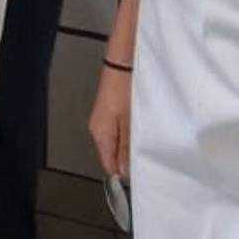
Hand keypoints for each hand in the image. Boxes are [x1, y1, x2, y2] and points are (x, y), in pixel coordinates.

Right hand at [87, 63, 132, 178]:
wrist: (121, 64)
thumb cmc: (124, 87)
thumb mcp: (130, 123)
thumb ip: (126, 149)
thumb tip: (124, 170)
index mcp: (100, 134)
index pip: (108, 166)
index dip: (123, 172)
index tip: (136, 174)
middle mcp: (97, 129)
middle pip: (111, 156)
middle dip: (126, 158)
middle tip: (142, 151)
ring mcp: (101, 121)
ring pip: (114, 144)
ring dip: (127, 144)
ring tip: (140, 134)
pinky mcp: (107, 113)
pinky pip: (115, 132)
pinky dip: (126, 133)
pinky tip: (135, 125)